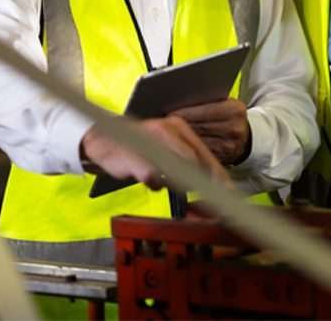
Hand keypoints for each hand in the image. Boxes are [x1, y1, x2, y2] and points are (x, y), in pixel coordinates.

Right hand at [80, 116, 228, 189]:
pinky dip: (155, 183)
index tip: (228, 194)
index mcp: (178, 128)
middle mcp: (167, 130)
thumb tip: (216, 185)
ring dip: (180, 183)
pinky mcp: (135, 157)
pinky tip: (151, 180)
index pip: (205, 155)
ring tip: (172, 186)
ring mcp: (150, 142)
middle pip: (195, 162)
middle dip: (205, 185)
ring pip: (177, 169)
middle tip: (211, 202)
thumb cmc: (137, 149)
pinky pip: (153, 177)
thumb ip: (188, 165)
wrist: (101, 142)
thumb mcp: (166, 151)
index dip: (218, 177)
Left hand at [170, 98, 250, 164]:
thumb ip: (207, 102)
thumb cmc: (230, 118)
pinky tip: (177, 146)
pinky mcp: (223, 159)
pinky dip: (187, 150)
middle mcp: (234, 128)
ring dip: (180, 139)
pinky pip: (200, 154)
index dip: (185, 112)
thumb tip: (179, 101)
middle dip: (179, 126)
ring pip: (198, 142)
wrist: (246, 138)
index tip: (169, 113)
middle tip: (162, 124)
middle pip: (199, 127)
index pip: (205, 110)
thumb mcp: (225, 105)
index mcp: (234, 110)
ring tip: (165, 135)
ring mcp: (229, 146)